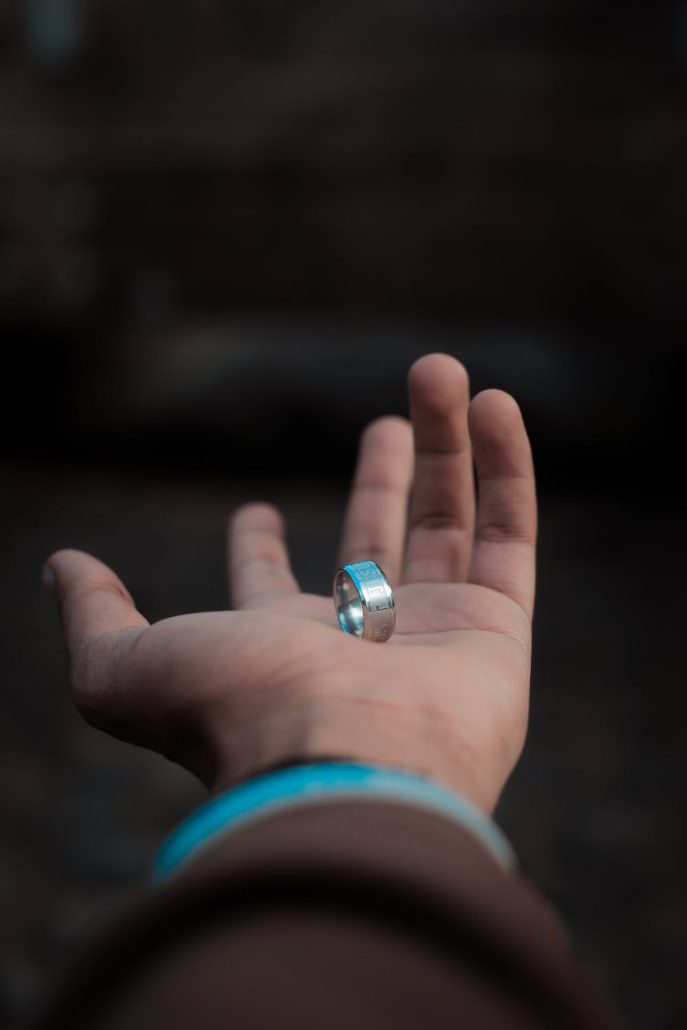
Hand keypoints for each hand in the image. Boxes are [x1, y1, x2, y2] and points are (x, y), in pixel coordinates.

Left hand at [44, 354, 536, 815]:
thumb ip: (95, 617)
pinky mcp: (497, 629)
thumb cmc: (234, 715)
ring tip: (437, 371)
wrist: (341, 766)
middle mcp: (362, 640)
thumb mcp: (125, 668)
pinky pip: (510, 531)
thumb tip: (62, 565)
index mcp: (280, 647)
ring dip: (445, 445)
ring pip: (448, 521)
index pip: (270, 585)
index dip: (257, 548)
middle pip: (377, 537)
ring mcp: (436, 633)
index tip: (252, 509)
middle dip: (382, 476)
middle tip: (385, 420)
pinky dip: (506, 465)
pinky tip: (494, 402)